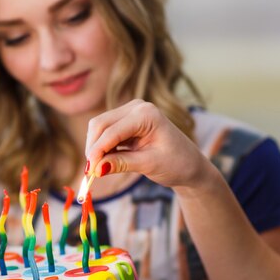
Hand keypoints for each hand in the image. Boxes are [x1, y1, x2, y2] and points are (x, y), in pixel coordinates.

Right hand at [85, 99, 211, 188]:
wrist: (190, 165)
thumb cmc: (177, 164)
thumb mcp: (149, 165)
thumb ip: (121, 163)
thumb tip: (95, 168)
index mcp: (146, 114)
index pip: (112, 131)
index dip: (97, 151)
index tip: (89, 171)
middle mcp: (136, 107)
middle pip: (100, 124)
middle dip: (93, 148)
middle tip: (90, 172)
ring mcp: (130, 112)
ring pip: (99, 127)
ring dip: (95, 148)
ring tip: (98, 169)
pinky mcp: (125, 121)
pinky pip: (105, 132)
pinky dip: (101, 147)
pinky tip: (105, 162)